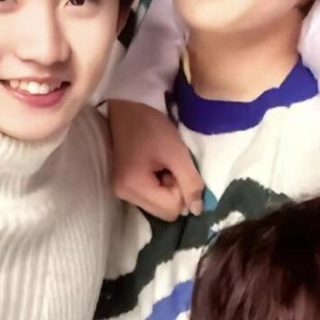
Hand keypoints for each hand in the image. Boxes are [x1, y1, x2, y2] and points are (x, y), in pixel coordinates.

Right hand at [109, 100, 204, 218]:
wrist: (123, 108)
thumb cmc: (150, 126)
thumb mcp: (177, 153)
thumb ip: (190, 183)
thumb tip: (197, 211)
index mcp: (134, 187)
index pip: (172, 210)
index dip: (183, 191)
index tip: (178, 167)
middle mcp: (124, 195)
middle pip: (165, 212)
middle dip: (175, 192)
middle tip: (172, 167)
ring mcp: (122, 192)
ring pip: (159, 206)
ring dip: (168, 189)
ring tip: (163, 165)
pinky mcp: (124, 186)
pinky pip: (151, 198)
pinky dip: (159, 186)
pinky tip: (156, 168)